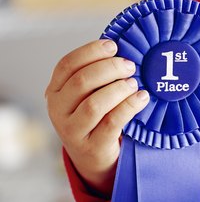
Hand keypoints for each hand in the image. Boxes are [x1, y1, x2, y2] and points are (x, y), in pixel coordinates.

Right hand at [45, 40, 149, 195]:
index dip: (91, 51)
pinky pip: (112, 122)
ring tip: (134, 83)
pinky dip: (129, 106)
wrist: (92, 156)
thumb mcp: (86, 94)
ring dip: (119, 89)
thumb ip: (96, 75)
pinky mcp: (92, 147)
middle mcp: (58, 111)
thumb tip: (121, 51)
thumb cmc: (94, 116)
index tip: (113, 46)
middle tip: (130, 66)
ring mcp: (73, 131)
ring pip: (95, 104)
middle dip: (110, 68)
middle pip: (82, 81)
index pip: (67, 64)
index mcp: (55, 91)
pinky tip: (142, 97)